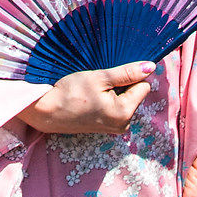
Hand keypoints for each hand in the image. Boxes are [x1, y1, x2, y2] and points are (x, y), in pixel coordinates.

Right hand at [19, 62, 152, 136]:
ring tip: (94, 91)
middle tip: (99, 83)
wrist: (46, 112)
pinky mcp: (107, 128)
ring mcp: (115, 128)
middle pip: (135, 94)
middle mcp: (124, 124)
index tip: (111, 74)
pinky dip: (108, 100)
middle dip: (122, 85)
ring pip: (126, 100)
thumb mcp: (99, 78)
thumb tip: (150, 67)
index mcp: (125, 113)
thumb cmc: (70, 93)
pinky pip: (117, 108)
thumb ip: (127, 73)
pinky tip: (92, 99)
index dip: (130, 76)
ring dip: (114, 92)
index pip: (143, 86)